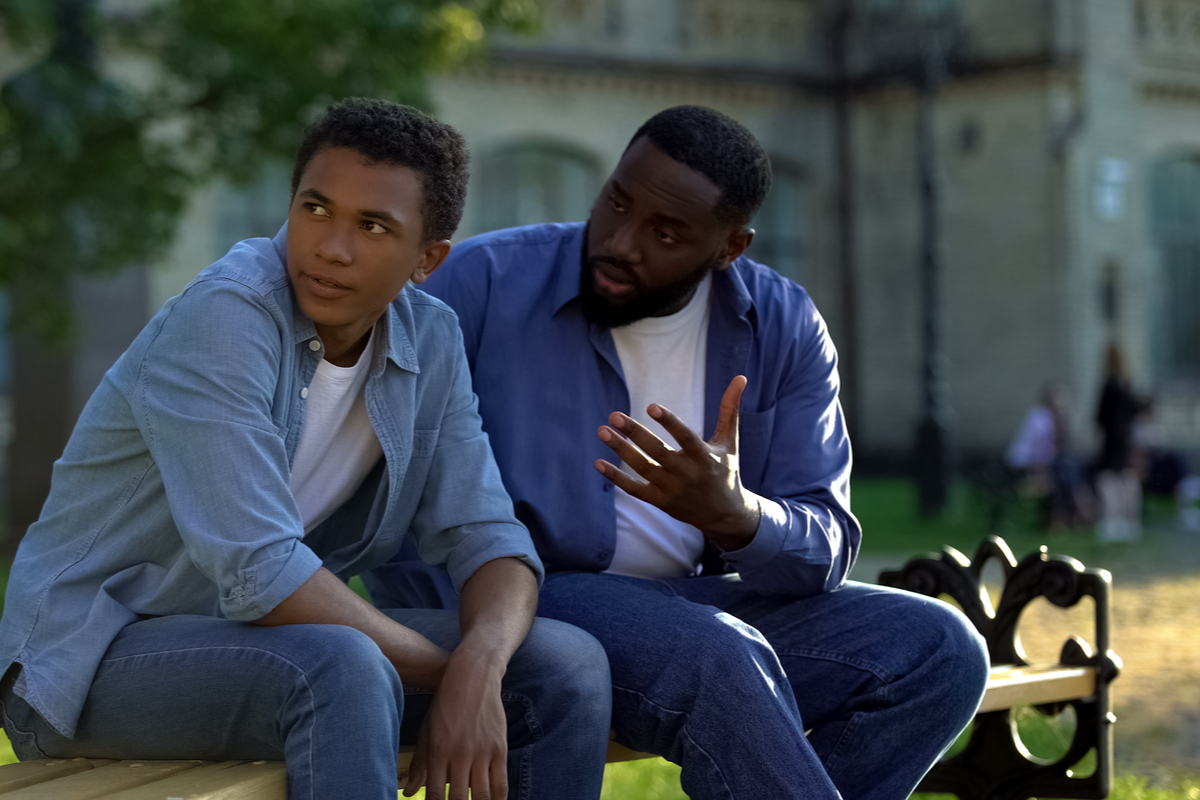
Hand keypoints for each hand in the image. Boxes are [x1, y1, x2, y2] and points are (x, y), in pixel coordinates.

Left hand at [402, 653, 507, 799]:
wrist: (472, 678)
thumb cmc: (445, 707)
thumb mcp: (426, 733)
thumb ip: (419, 766)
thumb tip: (407, 793)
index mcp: (438, 752)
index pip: (434, 795)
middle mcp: (459, 754)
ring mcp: (482, 752)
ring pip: (482, 796)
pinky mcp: (499, 748)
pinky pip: (501, 784)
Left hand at [595, 375, 761, 550]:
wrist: (724, 515)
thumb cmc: (726, 471)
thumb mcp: (729, 442)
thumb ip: (730, 410)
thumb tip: (740, 378)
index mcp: (704, 457)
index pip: (685, 437)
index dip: (669, 422)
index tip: (651, 406)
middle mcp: (687, 474)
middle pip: (657, 452)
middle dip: (635, 433)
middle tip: (614, 415)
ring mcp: (672, 489)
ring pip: (642, 468)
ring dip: (620, 450)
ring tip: (602, 431)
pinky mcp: (660, 501)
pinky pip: (634, 489)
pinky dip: (616, 478)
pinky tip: (598, 462)